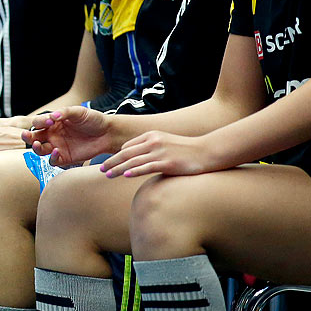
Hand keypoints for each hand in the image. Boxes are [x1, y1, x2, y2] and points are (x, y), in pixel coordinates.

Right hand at [23, 107, 116, 167]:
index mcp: (53, 123)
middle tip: (26, 135)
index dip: (40, 122)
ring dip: (36, 148)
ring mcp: (57, 147)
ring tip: (37, 145)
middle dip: (27, 137)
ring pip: (40, 150)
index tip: (49, 121)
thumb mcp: (78, 111)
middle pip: (33, 137)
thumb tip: (51, 116)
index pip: (38, 123)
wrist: (107, 133)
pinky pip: (53, 161)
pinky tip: (56, 151)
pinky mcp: (65, 158)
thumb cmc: (93, 120)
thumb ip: (64, 112)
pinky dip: (51, 157)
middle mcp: (52, 135)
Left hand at [98, 132, 228, 178]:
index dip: (116, 155)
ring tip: (107, 175)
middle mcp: (153, 142)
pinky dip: (134, 171)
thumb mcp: (165, 143)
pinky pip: (147, 167)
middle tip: (101, 170)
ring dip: (118, 169)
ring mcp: (160, 152)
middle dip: (111, 162)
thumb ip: (150, 148)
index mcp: (151, 135)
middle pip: (126, 153)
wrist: (209, 151)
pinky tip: (125, 175)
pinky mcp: (167, 163)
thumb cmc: (187, 150)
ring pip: (133, 161)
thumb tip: (136, 160)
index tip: (107, 163)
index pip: (127, 146)